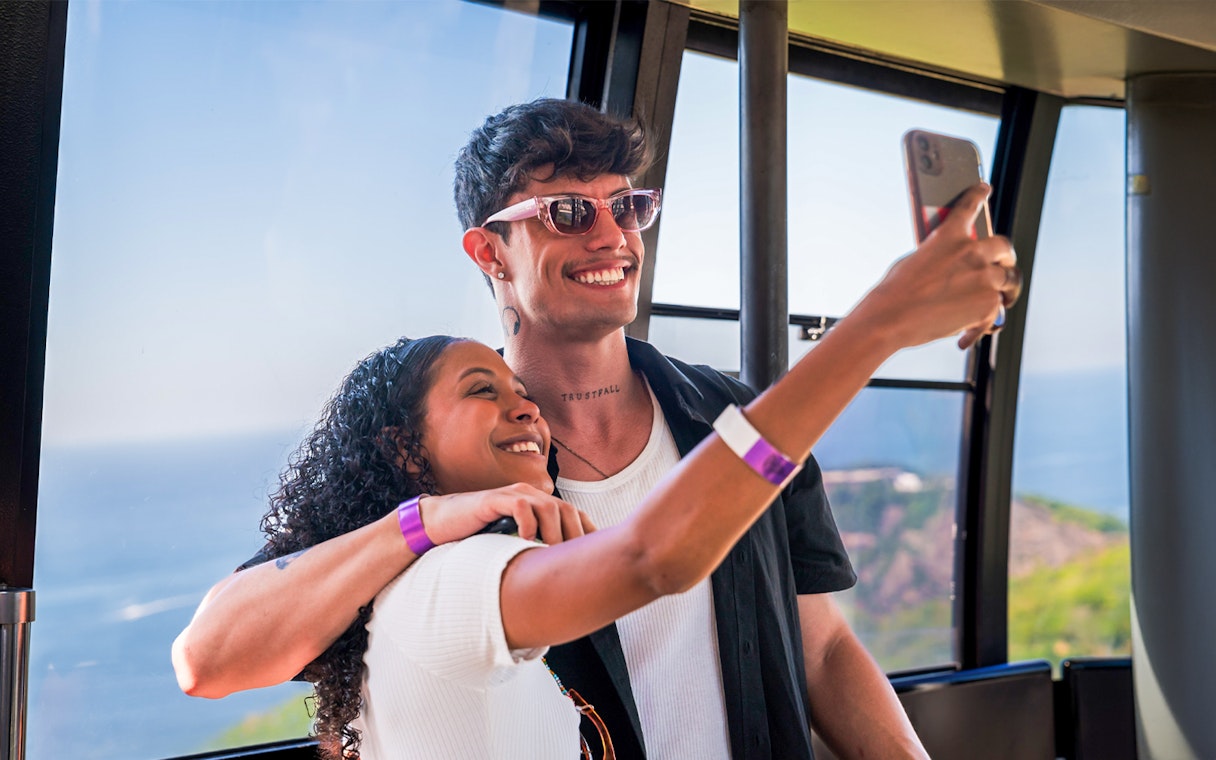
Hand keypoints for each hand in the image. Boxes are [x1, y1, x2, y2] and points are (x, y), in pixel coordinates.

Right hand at [418, 484, 595, 545]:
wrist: (442, 524)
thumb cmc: (479, 539)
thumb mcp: (514, 546)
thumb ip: (536, 552)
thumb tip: (559, 579)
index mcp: (541, 507)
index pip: (576, 515)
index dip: (589, 534)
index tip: (597, 559)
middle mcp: (532, 497)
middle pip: (568, 511)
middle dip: (577, 536)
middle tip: (576, 562)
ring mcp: (515, 495)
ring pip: (549, 507)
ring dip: (555, 533)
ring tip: (553, 555)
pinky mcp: (495, 498)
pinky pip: (520, 505)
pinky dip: (528, 522)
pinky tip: (526, 540)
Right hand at [859, 183, 1020, 349]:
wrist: (891, 318)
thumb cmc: (894, 292)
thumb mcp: (914, 261)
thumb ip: (940, 257)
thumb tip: (954, 269)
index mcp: (948, 235)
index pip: (969, 205)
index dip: (978, 194)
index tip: (983, 188)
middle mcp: (972, 252)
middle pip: (1004, 246)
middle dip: (1006, 256)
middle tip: (1004, 264)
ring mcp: (984, 277)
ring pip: (1009, 280)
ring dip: (1005, 289)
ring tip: (998, 299)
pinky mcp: (988, 304)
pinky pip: (995, 311)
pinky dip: (981, 324)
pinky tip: (965, 334)